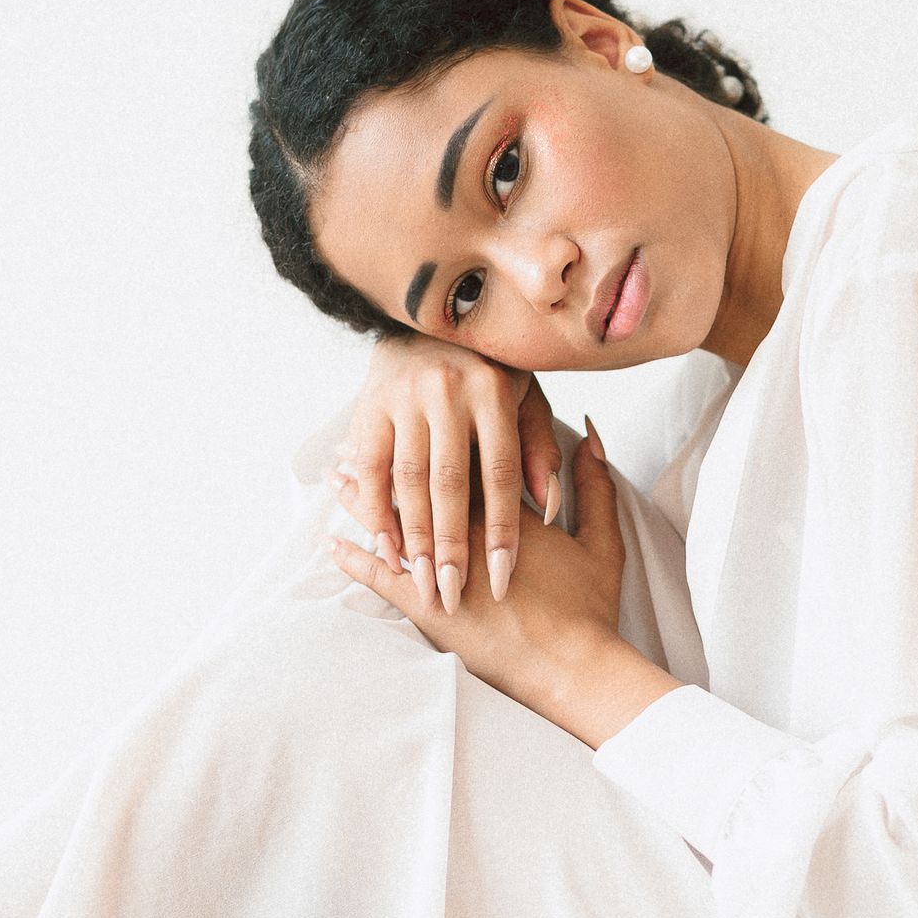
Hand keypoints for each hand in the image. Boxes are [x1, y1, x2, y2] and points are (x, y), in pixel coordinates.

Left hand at [327, 418, 681, 748]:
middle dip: (382, 459)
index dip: (434, 437)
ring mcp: (443, 566)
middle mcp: (466, 527)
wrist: (573, 664)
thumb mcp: (602, 540)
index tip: (411, 410)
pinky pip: (380, 575)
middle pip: (417, 482)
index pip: (462, 462)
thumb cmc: (589, 607)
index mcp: (504, 507)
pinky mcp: (428, 603)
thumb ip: (595, 483)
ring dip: (361, 499)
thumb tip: (591, 434)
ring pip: (393, 521)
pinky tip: (331, 543)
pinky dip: (354, 558)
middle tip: (352, 437)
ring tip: (334, 476)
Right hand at [333, 335, 563, 614]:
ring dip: (412, 537)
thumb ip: (539, 448)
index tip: (502, 577)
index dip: (502, 529)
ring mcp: (405, 397)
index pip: (499, 472)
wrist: (426, 322)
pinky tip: (386, 548)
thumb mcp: (526, 398)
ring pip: (407, 480)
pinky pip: (371, 469)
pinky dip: (375, 511)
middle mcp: (447, 391)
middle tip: (453, 595)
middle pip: (449, 482)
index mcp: (494, 391)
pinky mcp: (371, 407)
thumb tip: (547, 505)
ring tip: (421, 582)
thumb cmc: (487, 371)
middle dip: (450, 546)